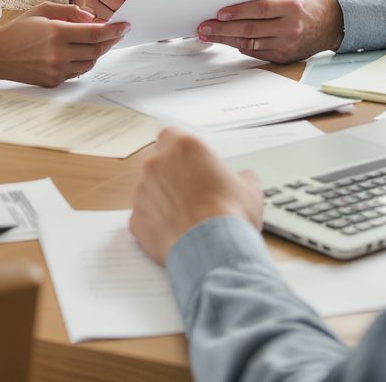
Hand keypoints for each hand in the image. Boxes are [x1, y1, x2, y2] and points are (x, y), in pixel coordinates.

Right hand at [0, 2, 127, 85]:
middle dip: (110, 41)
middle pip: (96, 50)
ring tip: (99, 42)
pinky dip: (82, 62)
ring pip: (89, 63)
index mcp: (56, 32)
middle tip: (118, 33)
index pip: (94, 33)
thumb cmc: (18, 30)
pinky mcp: (53, 81)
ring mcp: (56, 70)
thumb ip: (69, 11)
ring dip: (98, 53)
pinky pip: (76, 72)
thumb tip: (91, 17)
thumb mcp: (41, 10)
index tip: (125, 26)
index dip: (113, 30)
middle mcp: (58, 53)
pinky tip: (80, 53)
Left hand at [130, 128, 263, 264]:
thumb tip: (245, 178)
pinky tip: (175, 232)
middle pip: (157, 161)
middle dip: (169, 173)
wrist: (214, 250)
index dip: (180, 150)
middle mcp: (157, 163)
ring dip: (161, 198)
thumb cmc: (231, 216)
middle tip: (189, 191)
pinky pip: (143, 216)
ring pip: (147, 188)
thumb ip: (242, 176)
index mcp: (184, 147)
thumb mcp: (250, 189)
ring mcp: (142, 191)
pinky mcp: (136, 218)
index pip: (171, 135)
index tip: (190, 163)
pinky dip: (155, 222)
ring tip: (184, 216)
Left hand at [196, 0, 342, 62]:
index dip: (238, 11)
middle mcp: (289, 27)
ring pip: (250, 44)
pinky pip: (256, 53)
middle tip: (204, 27)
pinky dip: (240, 46)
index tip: (219, 13)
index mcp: (291, 7)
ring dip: (226, 39)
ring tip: (208, 35)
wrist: (330, 26)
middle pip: (250, 29)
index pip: (259, 9)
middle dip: (223, 29)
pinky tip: (226, 40)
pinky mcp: (283, 57)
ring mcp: (287, 45)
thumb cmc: (305, 3)